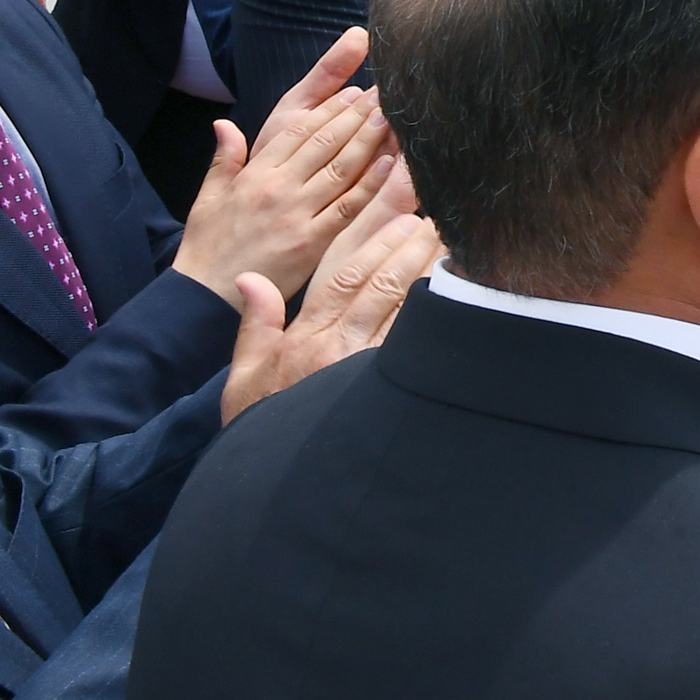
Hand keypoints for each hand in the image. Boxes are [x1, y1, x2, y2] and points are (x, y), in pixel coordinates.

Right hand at [170, 29, 399, 298]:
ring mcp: (297, 214)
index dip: (329, 109)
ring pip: (340, 168)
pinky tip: (389, 163)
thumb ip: (224, 159)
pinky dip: (370, 183)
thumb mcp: (208, 198)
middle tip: (384, 94)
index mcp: (254, 175)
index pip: (297, 131)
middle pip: (325, 143)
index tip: (353, 92)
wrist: (205, 295)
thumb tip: (224, 123)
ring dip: (369, 140)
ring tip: (391, 117)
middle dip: (357, 115)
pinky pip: (347, 207)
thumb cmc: (208, 247)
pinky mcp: (312, 241)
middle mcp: (278, 189)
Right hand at [222, 187, 439, 419]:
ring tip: (451, 247)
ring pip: (405, 311)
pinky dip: (434, 319)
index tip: (403, 222)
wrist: (276, 477)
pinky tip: (454, 300)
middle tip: (437, 223)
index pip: (345, 279)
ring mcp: (365, 370)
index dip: (376, 246)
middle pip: (381, 286)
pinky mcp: (386, 391)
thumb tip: (250, 278)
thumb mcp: (246, 373)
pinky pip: (415, 346)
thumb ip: (258, 323)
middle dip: (411, 250)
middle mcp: (339, 349)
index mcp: (307, 339)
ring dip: (429, 276)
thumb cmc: (262, 422)